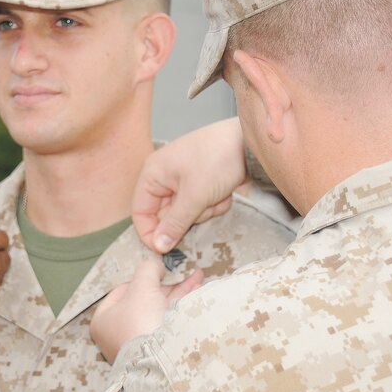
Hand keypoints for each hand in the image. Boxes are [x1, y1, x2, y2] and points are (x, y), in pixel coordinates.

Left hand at [91, 259, 202, 363]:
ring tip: (199, 277)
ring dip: (180, 294)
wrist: (162, 360)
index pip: (122, 290)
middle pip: (144, 301)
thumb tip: (156, 266)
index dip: (142, 278)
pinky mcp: (160, 351)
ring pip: (161, 311)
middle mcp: (119, 334)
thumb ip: (148, 269)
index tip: (159, 272)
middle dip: (167, 286)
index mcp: (104, 320)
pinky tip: (199, 293)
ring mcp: (141, 344)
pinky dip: (183, 308)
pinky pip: (172, 323)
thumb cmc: (141, 320)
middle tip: (185, 273)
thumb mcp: (143, 285)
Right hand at [134, 118, 247, 253]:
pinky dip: (213, 204)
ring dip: (204, 210)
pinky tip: (225, 191)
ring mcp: (183, 181)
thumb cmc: (216, 160)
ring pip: (186, 214)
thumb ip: (175, 224)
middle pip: (166, 215)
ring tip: (217, 194)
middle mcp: (164, 177)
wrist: (250, 141)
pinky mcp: (201, 184)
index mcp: (152, 174)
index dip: (150, 232)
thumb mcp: (194, 196)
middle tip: (203, 206)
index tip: (164, 249)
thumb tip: (158, 246)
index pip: (140, 212)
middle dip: (189, 216)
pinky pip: (200, 206)